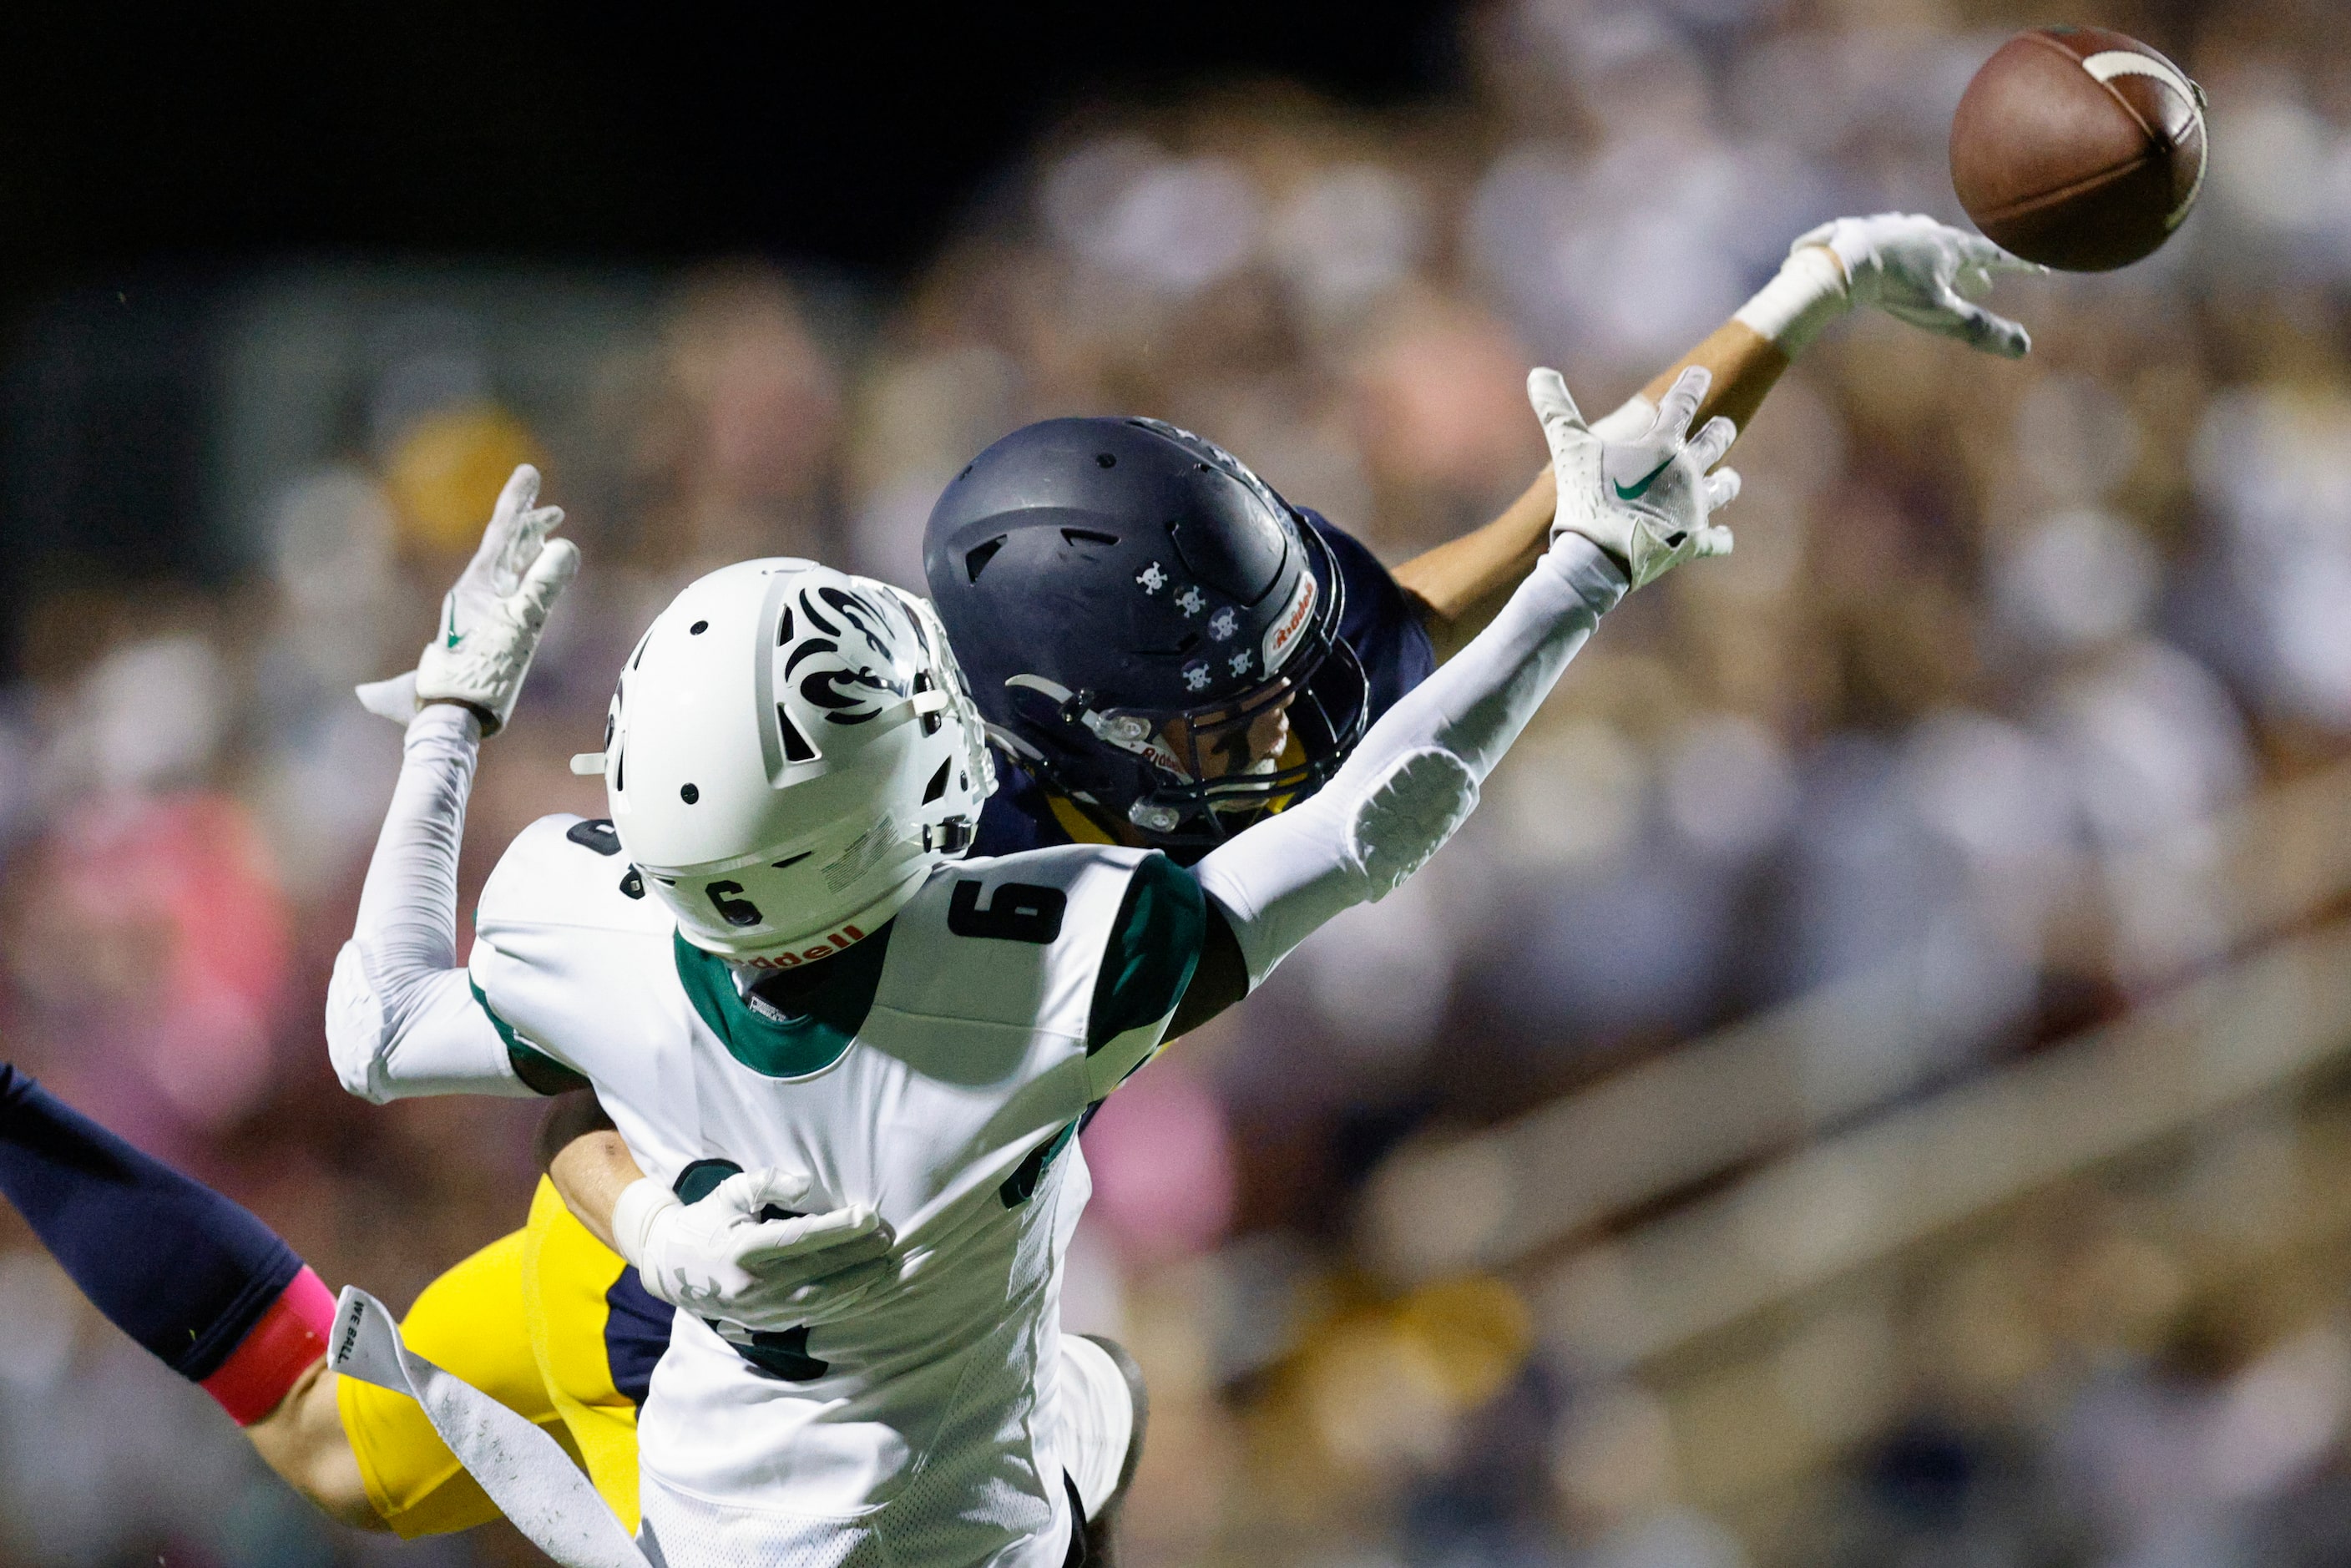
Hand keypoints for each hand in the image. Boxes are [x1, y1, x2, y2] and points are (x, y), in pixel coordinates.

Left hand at [356, 464, 579, 733]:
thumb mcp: (520, 627)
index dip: (517, 501)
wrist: (450, 715)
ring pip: (508, 567)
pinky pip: (512, 592)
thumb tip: (568, 546)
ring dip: (528, 544)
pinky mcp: (491, 633)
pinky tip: (536, 574)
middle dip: (527, 519)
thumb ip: (545, 585)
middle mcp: (477, 593)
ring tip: (546, 527)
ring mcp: (483, 612)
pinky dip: (527, 574)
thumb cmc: (480, 675)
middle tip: (545, 497)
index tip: (529, 473)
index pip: (502, 533)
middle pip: (505, 546)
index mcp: (476, 586)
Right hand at [613, 1169, 894, 1330]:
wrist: (671, 1267)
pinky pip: (812, 1316)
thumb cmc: (707, 1220)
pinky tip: (865, 1286)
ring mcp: (758, 1309)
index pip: (800, 1239)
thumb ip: (766, 1182)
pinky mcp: (765, 1323)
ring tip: (886, 1262)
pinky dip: (842, 1303)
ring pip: (819, 1300)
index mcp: (741, 1248)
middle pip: (817, 1272)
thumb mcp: (729, 1192)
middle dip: (858, 1255)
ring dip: (858, 1283)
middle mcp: (751, 1285)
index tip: (869, 1215)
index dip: (839, 1228)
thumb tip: (806, 1183)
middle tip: (889, 1237)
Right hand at [1530, 365, 1738, 589]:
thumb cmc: (1586, 498)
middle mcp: (1686, 472)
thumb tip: (1538, 372)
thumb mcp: (1567, 448)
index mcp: (1661, 445)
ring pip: (1724, 488)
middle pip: (1715, 442)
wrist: (1598, 556)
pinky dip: (1719, 538)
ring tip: (1730, 478)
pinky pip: (1717, 540)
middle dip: (1720, 431)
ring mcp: (1693, 509)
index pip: (1683, 403)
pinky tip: (1722, 537)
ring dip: (1728, 481)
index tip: (1701, 373)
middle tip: (1723, 426)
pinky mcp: (1692, 543)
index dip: (1692, 384)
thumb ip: (1556, 409)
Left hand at [1795, 213, 2043, 358]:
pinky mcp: (1871, 229)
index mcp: (1953, 247)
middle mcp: (1930, 231)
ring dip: (1940, 260)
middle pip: (1960, 251)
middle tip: (1982, 285)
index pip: (1996, 257)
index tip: (2040, 271)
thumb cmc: (1895, 287)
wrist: (1842, 260)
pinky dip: (1905, 251)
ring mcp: (1899, 227)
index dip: (2019, 267)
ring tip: (1939, 271)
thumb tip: (2024, 347)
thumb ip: (1981, 329)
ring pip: (1928, 244)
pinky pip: (1895, 239)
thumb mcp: (1942, 313)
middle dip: (1974, 270)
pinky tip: (1895, 254)